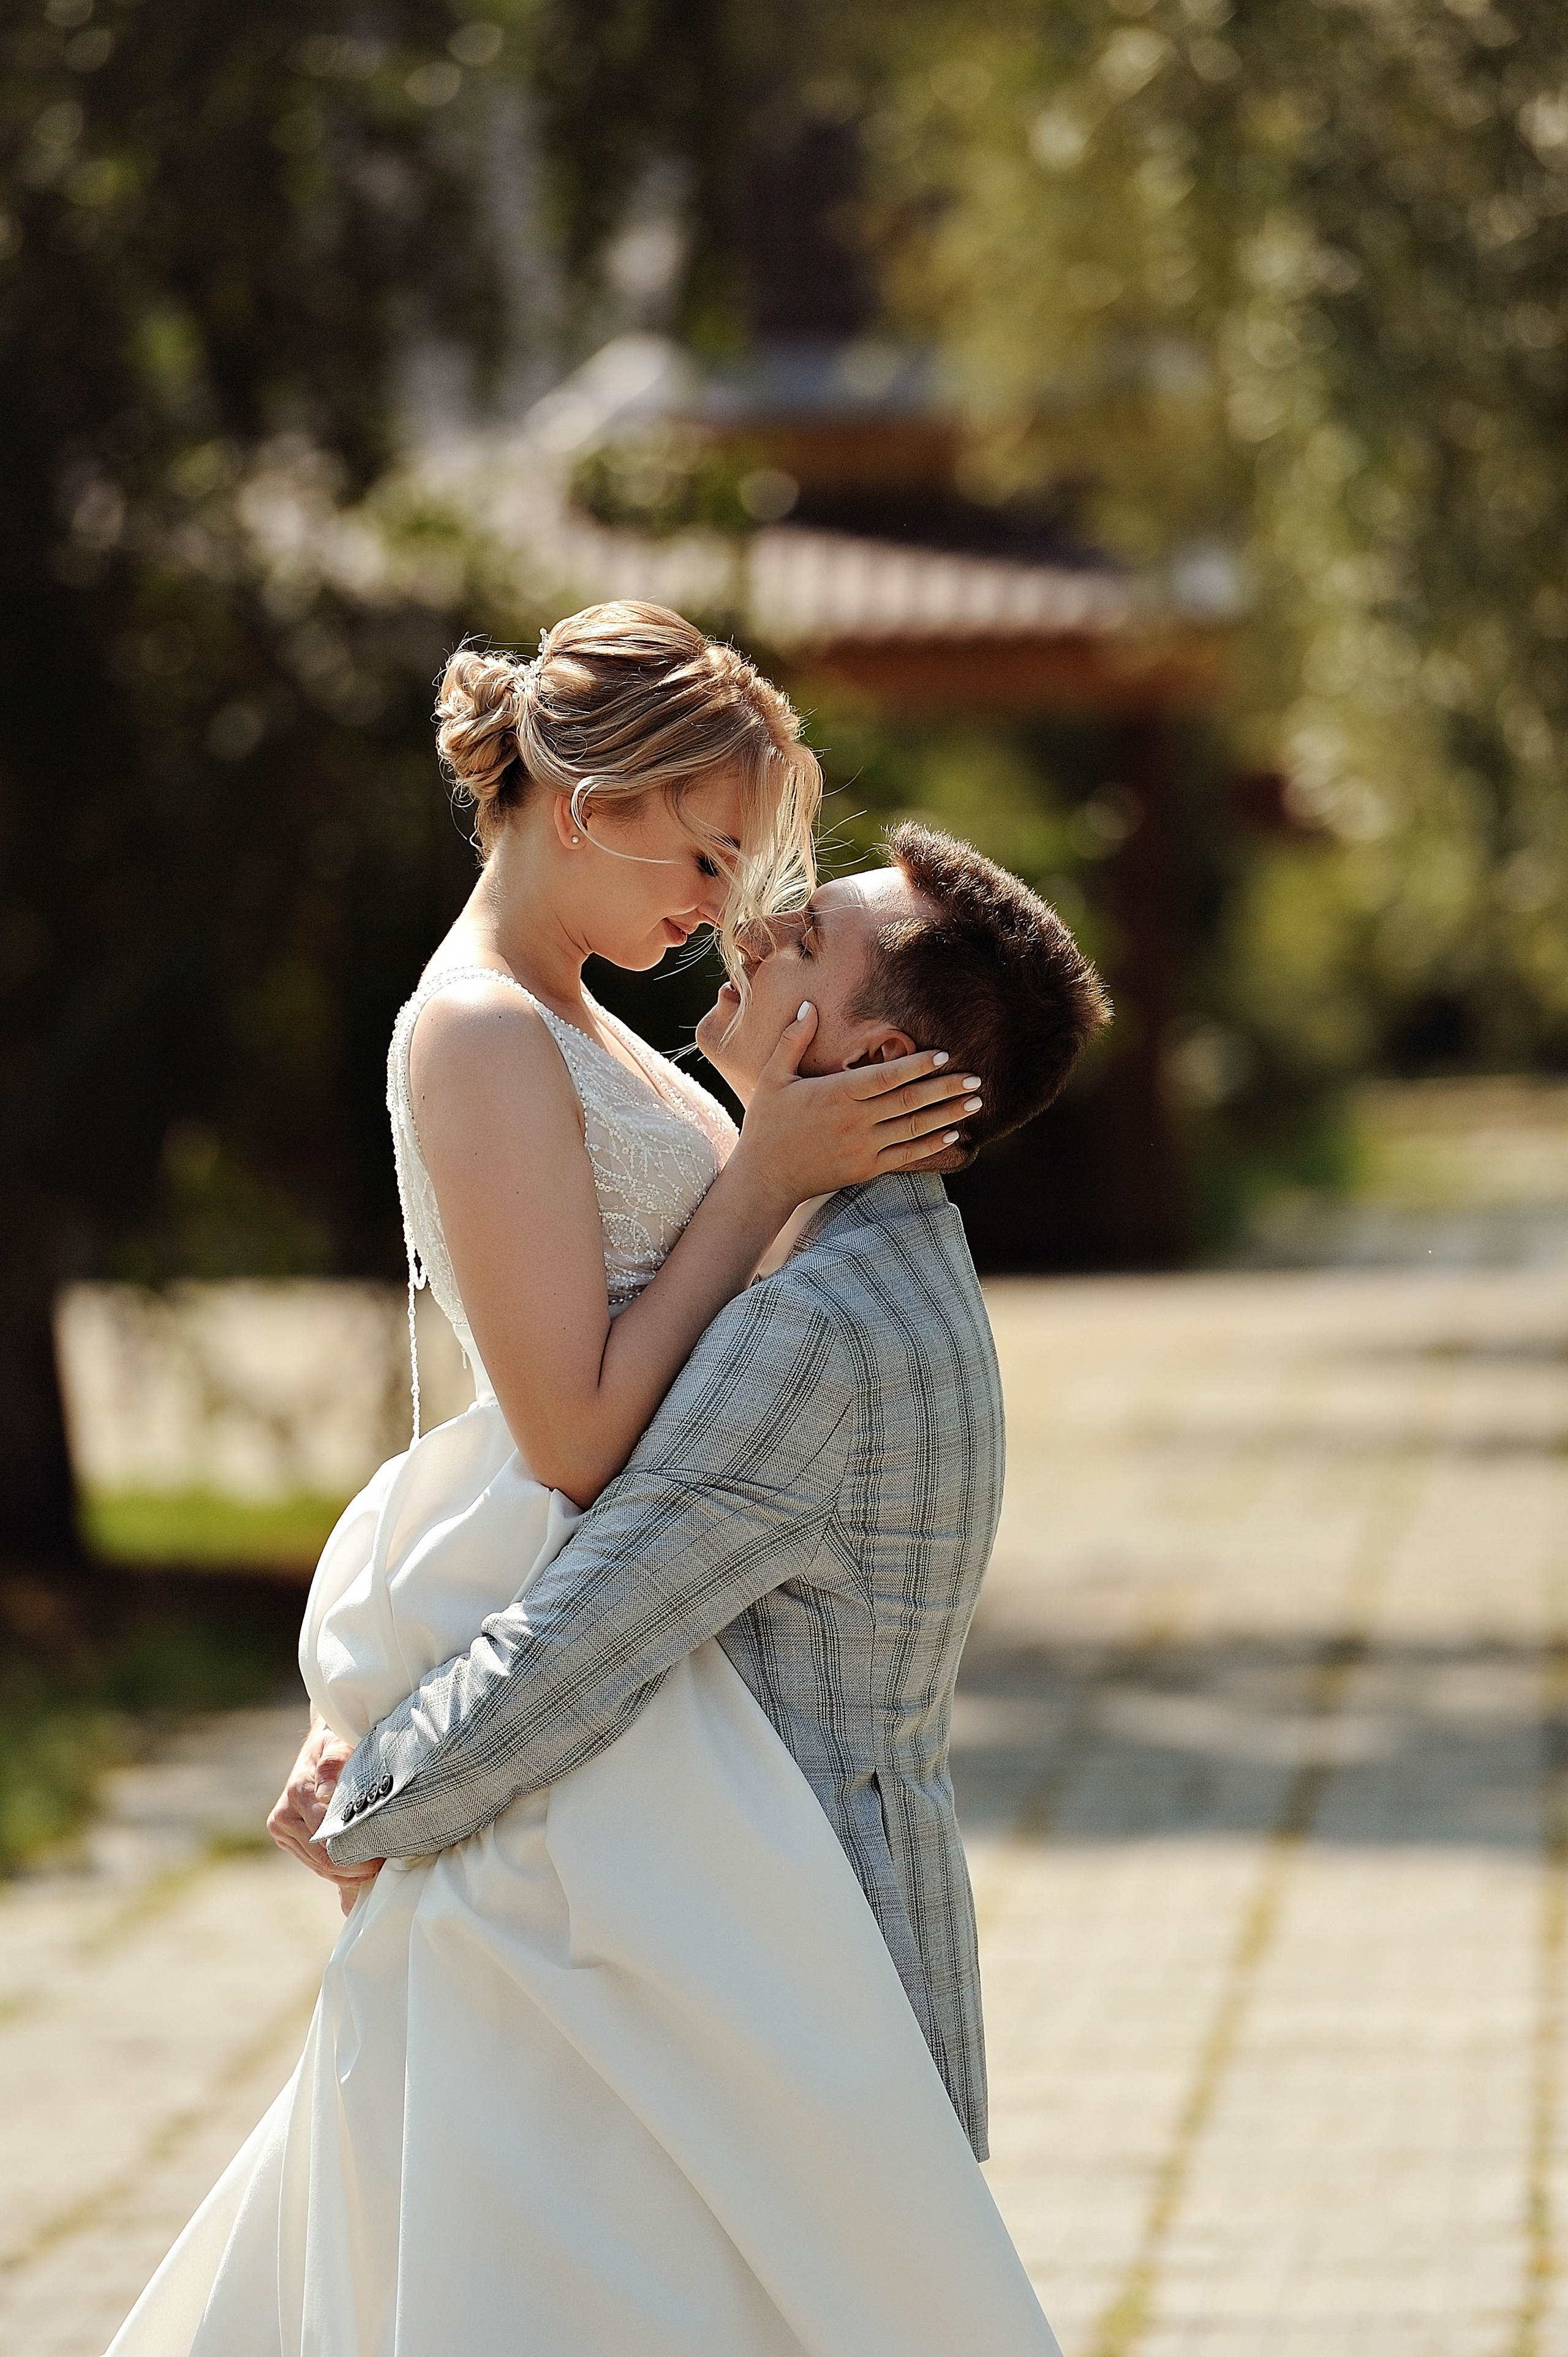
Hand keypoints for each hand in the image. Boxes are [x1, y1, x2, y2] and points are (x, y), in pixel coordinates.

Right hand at [267, 1717, 383, 1899]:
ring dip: (344, 1873)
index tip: (378, 1857)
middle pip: (319, 1857)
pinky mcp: (285, 1837)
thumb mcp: (339, 1745)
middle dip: (351, 1868)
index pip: (324, 1836)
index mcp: (297, 1793)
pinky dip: (334, 1870)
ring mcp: (281, 1828)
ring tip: (373, 1870)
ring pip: (315, 1864)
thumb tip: (325, 1792)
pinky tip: (357, 1871)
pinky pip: (311, 1862)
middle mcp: (283, 1815)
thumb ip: (333, 1763)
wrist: (319, 1747)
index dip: (352, 1852)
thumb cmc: (337, 1744)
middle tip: (380, 1869)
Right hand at [735, 1005, 982, 1207]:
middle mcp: (855, 1121)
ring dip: (948, 1114)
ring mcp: (863, 1147)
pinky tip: (953, 1134)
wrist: (765, 1179)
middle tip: (976, 1077)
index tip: (944, 1055)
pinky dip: (932, 1144)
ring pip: (914, 1128)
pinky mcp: (866, 1169)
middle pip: (909, 1101)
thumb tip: (808, 1006)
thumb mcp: (772, 1078)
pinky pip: (907, 1155)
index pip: (886, 1076)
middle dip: (945, 1088)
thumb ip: (793, 1041)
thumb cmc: (767, 1125)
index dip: (917, 1065)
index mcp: (835, 1094)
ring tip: (975, 1102)